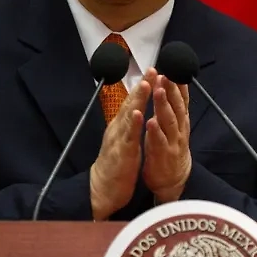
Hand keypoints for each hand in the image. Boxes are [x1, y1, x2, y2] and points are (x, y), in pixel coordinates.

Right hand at [89, 68, 155, 220]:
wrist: (102, 188)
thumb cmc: (116, 164)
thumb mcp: (124, 139)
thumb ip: (128, 123)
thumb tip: (135, 107)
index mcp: (121, 126)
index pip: (133, 102)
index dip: (143, 86)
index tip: (154, 70)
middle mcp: (118, 128)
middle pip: (130, 103)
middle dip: (142, 86)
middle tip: (153, 69)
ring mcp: (118, 139)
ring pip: (128, 116)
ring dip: (137, 99)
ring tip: (146, 84)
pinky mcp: (121, 153)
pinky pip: (128, 137)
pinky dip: (132, 124)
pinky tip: (137, 113)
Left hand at [142, 71, 191, 202]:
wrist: (173, 180)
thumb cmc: (168, 149)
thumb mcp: (172, 127)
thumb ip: (170, 109)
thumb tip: (167, 87)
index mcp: (179, 121)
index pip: (180, 99)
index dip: (178, 84)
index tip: (174, 68)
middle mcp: (179, 129)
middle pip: (176, 106)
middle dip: (171, 89)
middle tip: (166, 74)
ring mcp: (173, 141)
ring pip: (169, 121)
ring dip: (164, 105)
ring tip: (159, 91)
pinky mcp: (164, 154)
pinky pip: (159, 141)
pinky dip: (155, 131)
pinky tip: (151, 121)